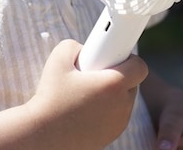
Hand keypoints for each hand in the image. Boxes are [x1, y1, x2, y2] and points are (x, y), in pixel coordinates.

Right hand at [27, 39, 148, 148]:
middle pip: (133, 83)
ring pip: (124, 101)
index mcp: (114, 85)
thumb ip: (75, 46)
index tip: (114, 56)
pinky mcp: (111, 136)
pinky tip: (85, 108)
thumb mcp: (59, 59)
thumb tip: (83, 49)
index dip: (129, 58)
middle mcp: (122, 106)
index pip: (140, 66)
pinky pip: (116, 116)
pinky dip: (106, 110)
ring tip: (87, 92)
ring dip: (112, 94)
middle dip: (118, 75)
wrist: (42, 136)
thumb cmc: (50, 98)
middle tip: (97, 73)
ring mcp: (118, 123)